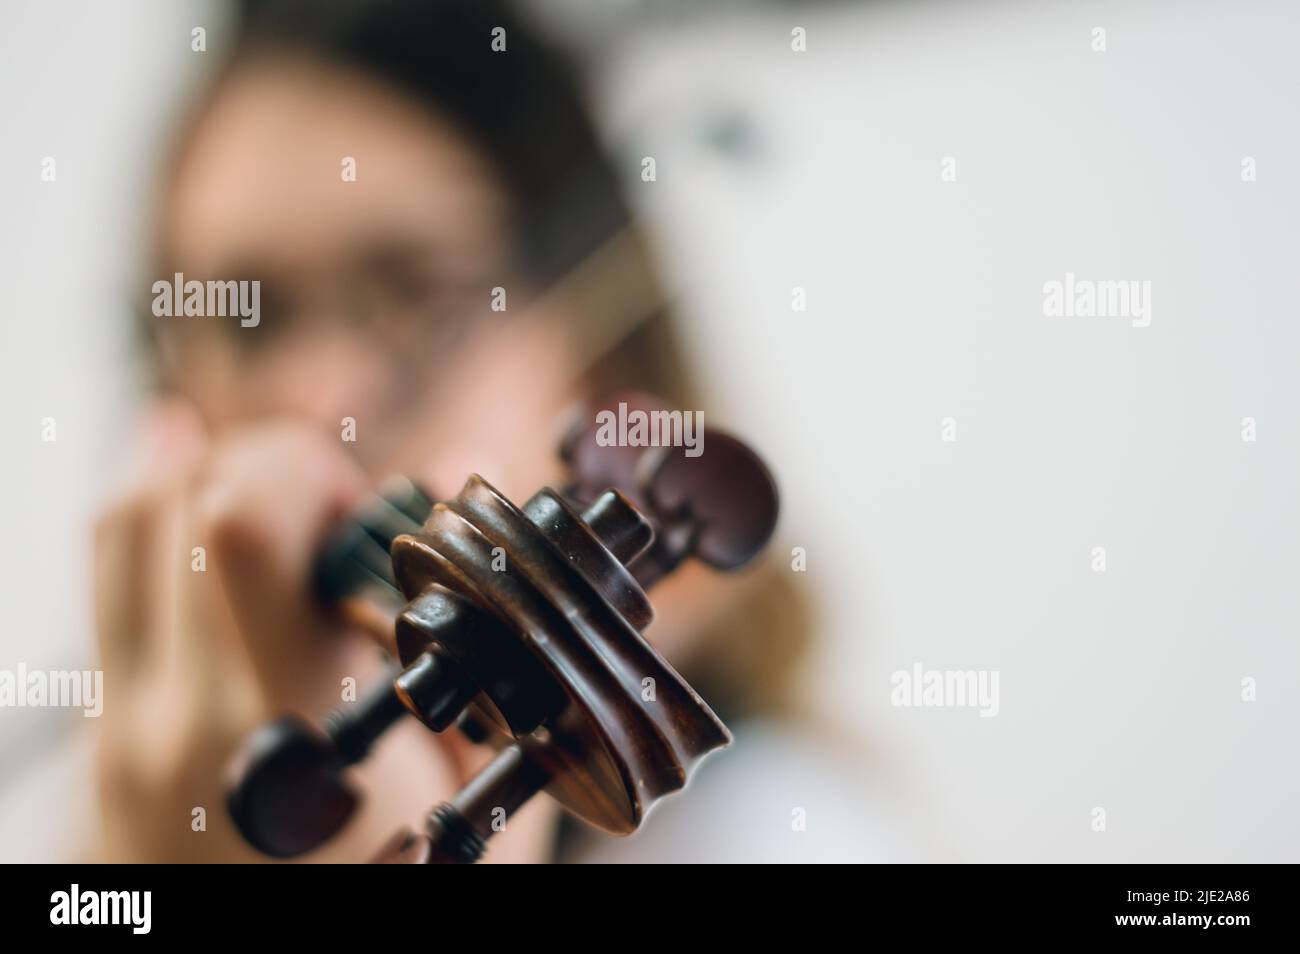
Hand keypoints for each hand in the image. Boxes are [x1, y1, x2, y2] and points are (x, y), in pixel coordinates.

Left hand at [92, 405, 554, 861]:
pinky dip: (158, 524)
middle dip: (270, 468)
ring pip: (127, 520)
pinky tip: (209, 512)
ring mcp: (126, 721)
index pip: (241, 523)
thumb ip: (486, 629)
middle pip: (178, 497)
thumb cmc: (394, 895)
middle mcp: (184, 710)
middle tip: (337, 526)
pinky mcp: (106, 731)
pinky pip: (107, 580)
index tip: (367, 512)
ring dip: (210, 483)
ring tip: (286, 529)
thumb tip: (484, 469)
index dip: (307, 471)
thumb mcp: (476, 782)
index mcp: (290, 719)